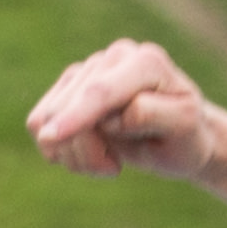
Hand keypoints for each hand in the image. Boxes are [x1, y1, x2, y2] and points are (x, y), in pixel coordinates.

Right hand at [28, 40, 219, 178]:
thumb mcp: (185, 129)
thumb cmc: (186, 137)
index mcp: (147, 62)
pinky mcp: (69, 86)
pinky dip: (61, 149)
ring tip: (108, 162)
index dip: (76, 115)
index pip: (102, 92)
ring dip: (74, 153)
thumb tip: (110, 116)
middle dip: (86, 149)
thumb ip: (151, 115)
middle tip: (114, 170)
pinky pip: (40, 121)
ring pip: (50, 115)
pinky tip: (91, 153)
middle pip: (73, 105)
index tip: (52, 137)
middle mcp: (113, 57)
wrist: (180, 138)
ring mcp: (88, 69)